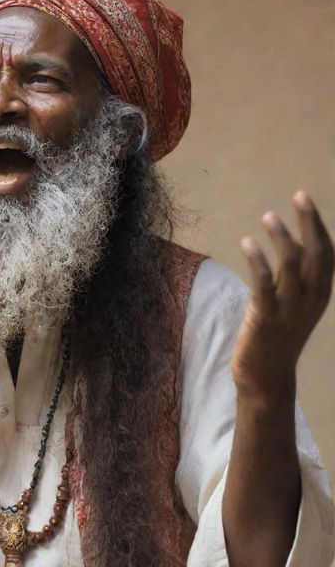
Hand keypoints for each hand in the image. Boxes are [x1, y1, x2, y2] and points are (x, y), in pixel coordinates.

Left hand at [232, 191, 333, 399]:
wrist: (265, 376)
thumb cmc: (276, 332)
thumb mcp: (289, 299)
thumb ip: (292, 272)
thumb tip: (289, 239)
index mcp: (319, 294)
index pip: (326, 253)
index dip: (317, 225)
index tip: (304, 198)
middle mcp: (310, 300)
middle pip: (316, 255)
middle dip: (309, 223)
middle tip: (298, 196)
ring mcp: (289, 310)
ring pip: (292, 267)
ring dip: (281, 238)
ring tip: (268, 216)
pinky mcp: (265, 318)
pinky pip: (264, 285)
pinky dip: (258, 261)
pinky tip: (247, 243)